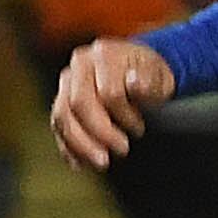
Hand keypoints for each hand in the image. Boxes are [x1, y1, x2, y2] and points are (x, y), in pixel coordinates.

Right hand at [49, 37, 173, 170]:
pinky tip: (80, 164)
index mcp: (104, 54)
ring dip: (81, 145)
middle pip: (78, 103)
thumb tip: (134, 83)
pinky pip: (58, 125)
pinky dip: (68, 147)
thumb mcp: (159, 77)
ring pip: (62, 116)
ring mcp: (67, 82)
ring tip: (101, 162)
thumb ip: (148, 82)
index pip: (108, 92)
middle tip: (122, 150)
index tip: (139, 129)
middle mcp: (80, 64)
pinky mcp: (61, 100)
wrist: (138, 69)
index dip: (124, 115)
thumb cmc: (150, 75)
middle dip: (100, 133)